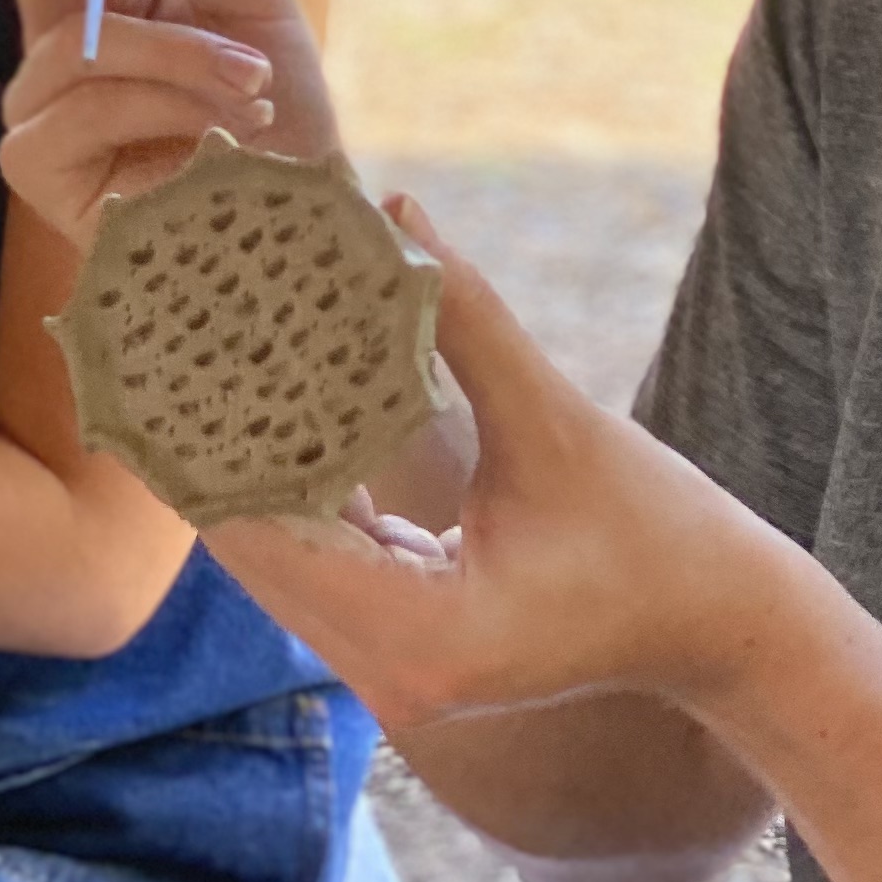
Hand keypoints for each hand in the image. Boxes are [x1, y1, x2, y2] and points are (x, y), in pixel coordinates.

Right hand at [0, 0, 333, 249]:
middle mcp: (66, 44)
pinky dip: (159, 107)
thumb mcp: (251, 3)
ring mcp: (46, 106)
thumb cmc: (282, 107)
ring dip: (176, 52)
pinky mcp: (39, 167)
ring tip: (252, 81)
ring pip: (75, 42)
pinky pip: (79, 109)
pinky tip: (220, 130)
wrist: (307, 211)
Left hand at [195, 214, 788, 737]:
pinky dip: (297, 485)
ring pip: (282, 553)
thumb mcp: (559, 419)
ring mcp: (396, 669)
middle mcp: (391, 671)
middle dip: (206, 440)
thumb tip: (394, 209)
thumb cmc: (664, 534)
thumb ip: (466, 318)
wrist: (726, 629)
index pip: (265, 533)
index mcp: (421, 637)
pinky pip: (324, 558)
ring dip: (243, 459)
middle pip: (256, 546)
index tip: (154, 345)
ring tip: (190, 355)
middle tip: (154, 333)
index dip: (200, 437)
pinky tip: (265, 401)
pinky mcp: (408, 647)